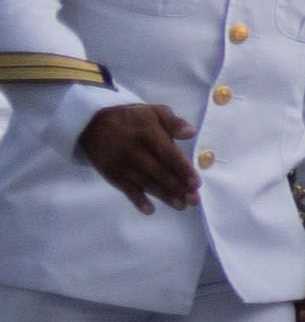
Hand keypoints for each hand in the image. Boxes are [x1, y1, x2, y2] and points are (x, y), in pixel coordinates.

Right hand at [75, 102, 201, 210]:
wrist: (93, 124)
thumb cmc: (132, 118)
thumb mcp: (154, 111)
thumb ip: (175, 122)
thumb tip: (190, 133)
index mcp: (147, 133)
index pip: (168, 154)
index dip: (183, 170)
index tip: (196, 183)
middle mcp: (134, 150)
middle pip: (159, 172)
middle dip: (178, 188)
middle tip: (194, 200)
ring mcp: (122, 164)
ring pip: (146, 183)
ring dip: (164, 196)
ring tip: (181, 206)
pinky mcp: (112, 174)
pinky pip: (126, 189)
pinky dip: (137, 200)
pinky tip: (149, 210)